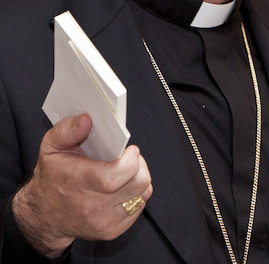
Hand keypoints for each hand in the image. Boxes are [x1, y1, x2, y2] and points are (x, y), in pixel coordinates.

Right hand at [13, 114, 152, 257]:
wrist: (43, 215)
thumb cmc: (52, 177)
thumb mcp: (51, 146)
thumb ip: (67, 129)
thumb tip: (86, 119)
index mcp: (79, 182)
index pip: (115, 176)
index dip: (130, 160)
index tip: (129, 150)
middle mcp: (93, 206)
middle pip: (138, 184)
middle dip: (139, 165)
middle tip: (129, 158)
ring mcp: (104, 221)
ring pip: (142, 194)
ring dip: (139, 179)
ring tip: (126, 171)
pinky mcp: (112, 231)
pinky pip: (139, 206)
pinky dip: (136, 193)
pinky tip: (122, 186)